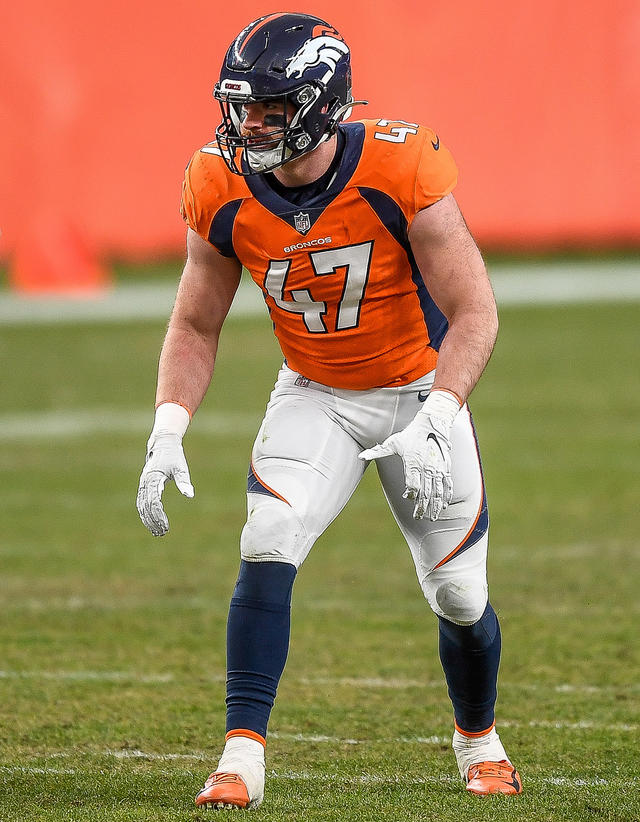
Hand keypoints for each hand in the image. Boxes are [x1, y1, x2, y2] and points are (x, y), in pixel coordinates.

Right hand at [136, 403, 193, 535]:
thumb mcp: (181, 468)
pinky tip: (152, 523)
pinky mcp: (144, 486)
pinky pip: (142, 503)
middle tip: (163, 533)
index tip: (166, 526)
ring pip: (142, 506)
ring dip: (148, 520)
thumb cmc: (174, 456)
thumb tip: (190, 494)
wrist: (163, 444)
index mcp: (152, 479)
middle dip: (153, 521)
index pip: (153, 502)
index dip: (158, 516)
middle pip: (146, 507)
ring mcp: (142, 485)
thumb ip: (184, 481)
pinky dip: (145, 514)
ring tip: (158, 532)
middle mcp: (145, 483)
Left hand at [359, 390, 459, 520]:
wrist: (431, 424)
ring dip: (435, 506)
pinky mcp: (445, 467)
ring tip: (432, 517)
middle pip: (426, 492)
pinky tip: (444, 505)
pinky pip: (448, 485)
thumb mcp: (392, 443)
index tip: (405, 496)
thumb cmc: (410, 435)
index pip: (413, 484)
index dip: (410, 493)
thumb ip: (376, 452)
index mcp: (414, 463)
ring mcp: (438, 469)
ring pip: (438, 492)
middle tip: (417, 517)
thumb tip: (360, 456)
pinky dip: (447, 496)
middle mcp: (427, 468)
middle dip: (422, 507)